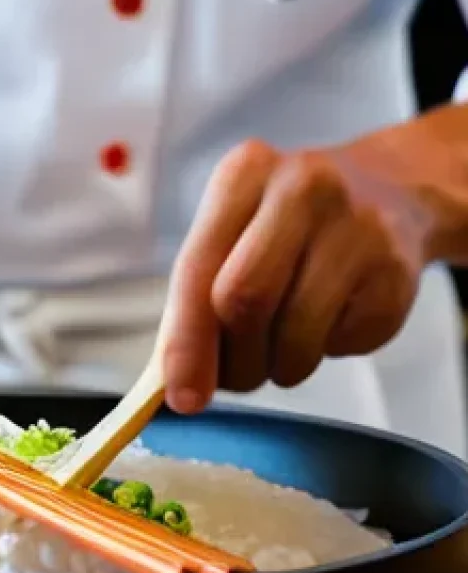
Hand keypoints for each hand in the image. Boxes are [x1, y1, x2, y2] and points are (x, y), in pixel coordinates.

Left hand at [159, 137, 436, 413]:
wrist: (392, 188)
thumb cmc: (287, 227)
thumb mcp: (232, 237)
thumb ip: (195, 301)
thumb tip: (176, 384)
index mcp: (244, 175)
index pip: (197, 270)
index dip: (185, 342)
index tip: (181, 397)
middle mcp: (301, 188)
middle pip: (244, 301)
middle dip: (234, 360)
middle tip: (237, 377)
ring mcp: (358, 226)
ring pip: (296, 337)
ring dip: (281, 367)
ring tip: (285, 348)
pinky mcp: (396, 271)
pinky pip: (343, 344)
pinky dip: (327, 352)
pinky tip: (332, 320)